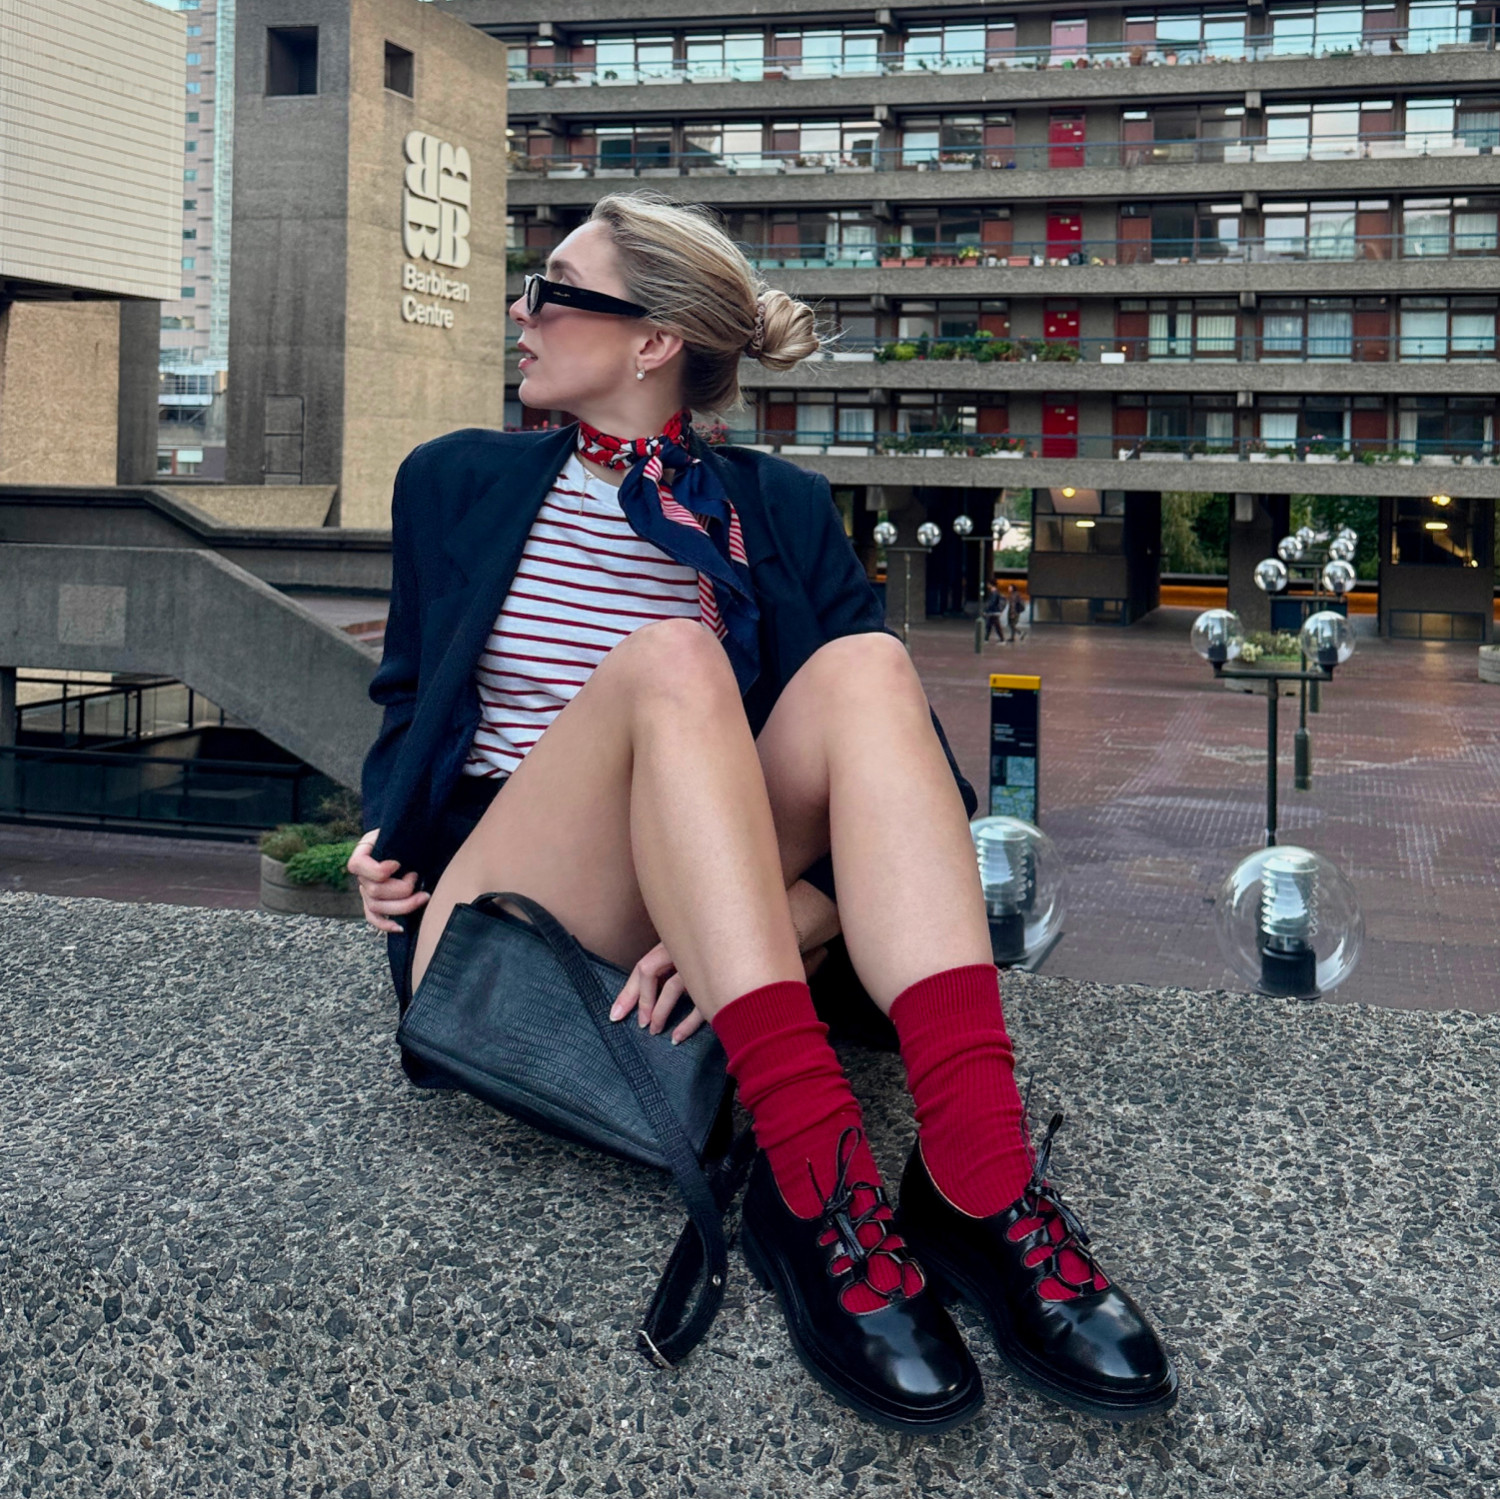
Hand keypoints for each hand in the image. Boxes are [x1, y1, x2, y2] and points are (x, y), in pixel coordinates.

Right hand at [347, 828, 428, 933]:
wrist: (406, 841)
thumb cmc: (405, 835)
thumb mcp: (400, 831)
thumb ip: (400, 837)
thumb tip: (408, 851)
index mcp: (363, 853)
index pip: (358, 866)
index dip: (379, 869)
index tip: (398, 863)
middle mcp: (361, 875)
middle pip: (374, 891)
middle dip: (401, 888)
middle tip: (417, 877)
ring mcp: (366, 891)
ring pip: (377, 907)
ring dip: (403, 905)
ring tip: (424, 896)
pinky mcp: (374, 903)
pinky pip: (374, 918)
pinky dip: (385, 924)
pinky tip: (401, 927)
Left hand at [609, 940, 831, 1044]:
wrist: (778, 924)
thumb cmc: (734, 938)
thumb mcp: (702, 945)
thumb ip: (683, 962)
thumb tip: (657, 991)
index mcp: (678, 939)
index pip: (645, 966)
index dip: (629, 991)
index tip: (616, 1015)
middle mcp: (688, 946)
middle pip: (651, 972)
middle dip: (638, 1002)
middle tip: (631, 1024)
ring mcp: (706, 962)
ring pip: (675, 989)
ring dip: (661, 1014)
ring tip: (656, 1032)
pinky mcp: (724, 978)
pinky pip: (701, 1004)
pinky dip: (687, 1024)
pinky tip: (678, 1037)